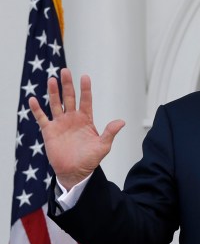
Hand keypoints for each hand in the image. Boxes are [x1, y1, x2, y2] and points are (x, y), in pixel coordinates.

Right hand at [29, 68, 124, 190]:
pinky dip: (37, 110)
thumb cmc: (90, 159)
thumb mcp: (103, 146)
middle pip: (69, 98)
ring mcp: (60, 123)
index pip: (86, 100)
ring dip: (53, 92)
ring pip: (56, 104)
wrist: (75, 172)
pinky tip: (33, 100)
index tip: (85, 76)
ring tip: (52, 80)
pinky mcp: (49, 131)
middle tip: (65, 71)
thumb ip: (110, 132)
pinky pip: (42, 118)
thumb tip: (122, 121)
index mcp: (86, 119)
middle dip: (67, 85)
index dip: (85, 89)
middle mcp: (72, 118)